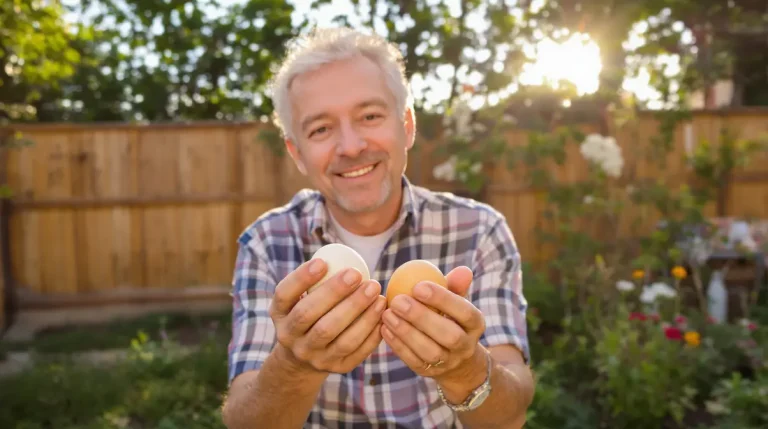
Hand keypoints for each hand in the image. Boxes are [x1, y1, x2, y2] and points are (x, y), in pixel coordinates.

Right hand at [269, 258, 385, 374]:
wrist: (303, 358)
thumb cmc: (307, 313)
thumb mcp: (298, 298)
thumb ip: (315, 281)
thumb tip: (342, 253)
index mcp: (280, 314)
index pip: (285, 295)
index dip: (302, 279)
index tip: (323, 262)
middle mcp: (291, 338)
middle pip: (312, 317)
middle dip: (337, 294)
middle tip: (361, 276)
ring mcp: (314, 357)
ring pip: (338, 337)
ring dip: (361, 313)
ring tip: (377, 293)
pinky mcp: (336, 368)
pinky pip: (357, 351)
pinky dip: (372, 332)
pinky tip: (382, 313)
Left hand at [381, 266, 486, 383]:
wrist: (456, 358)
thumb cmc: (451, 318)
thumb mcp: (457, 301)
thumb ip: (456, 286)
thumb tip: (462, 270)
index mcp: (475, 324)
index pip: (465, 312)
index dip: (443, 299)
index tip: (418, 285)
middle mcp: (466, 346)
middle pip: (449, 336)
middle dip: (422, 317)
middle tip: (398, 300)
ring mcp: (448, 363)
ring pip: (429, 352)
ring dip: (406, 332)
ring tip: (388, 314)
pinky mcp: (429, 372)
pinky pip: (413, 361)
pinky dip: (397, 345)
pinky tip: (384, 328)